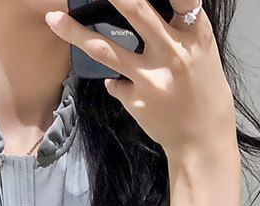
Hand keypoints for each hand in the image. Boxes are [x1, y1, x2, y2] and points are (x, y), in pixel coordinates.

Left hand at [45, 1, 236, 158]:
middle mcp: (173, 52)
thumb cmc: (205, 91)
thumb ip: (177, 29)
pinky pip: (114, 83)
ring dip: (75, 33)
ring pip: (105, 50)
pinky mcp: (135, 101)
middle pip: (137, 10)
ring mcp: (151, 79)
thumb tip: (145, 9)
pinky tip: (121, 83)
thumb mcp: (201, 52)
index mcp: (195, 35)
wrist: (203, 140)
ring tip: (54, 20)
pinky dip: (115, 81)